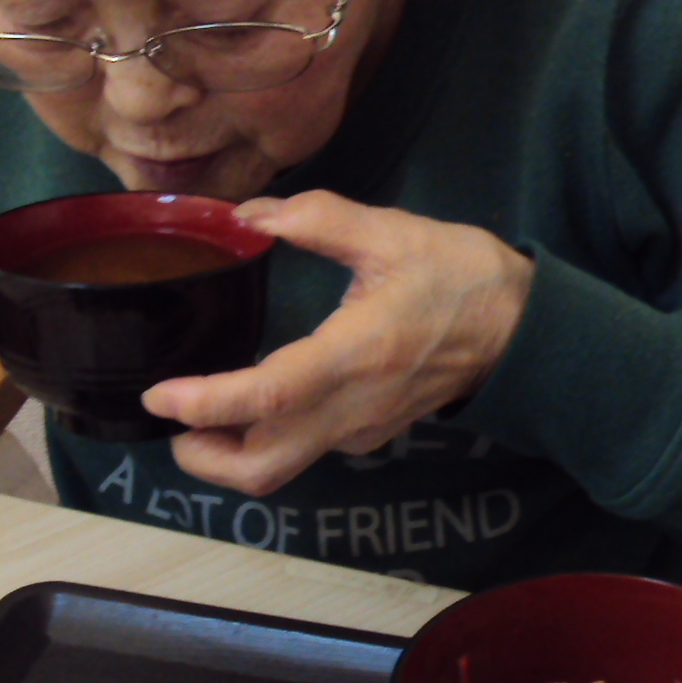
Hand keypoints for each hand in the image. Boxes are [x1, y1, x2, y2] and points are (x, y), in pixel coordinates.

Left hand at [142, 192, 532, 496]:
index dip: (206, 404)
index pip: (268, 396)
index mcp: (355, 355)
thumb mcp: (393, 232)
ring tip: (196, 415)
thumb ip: (317, 218)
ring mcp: (359, 429)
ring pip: (280, 468)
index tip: (160, 397)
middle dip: (203, 456)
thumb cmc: (460, 277)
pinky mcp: (366, 433)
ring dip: (227, 455)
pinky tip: (247, 402)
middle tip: (169, 420)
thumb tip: (247, 215)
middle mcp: (352, 408)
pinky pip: (303, 450)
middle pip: (263, 467)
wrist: (521, 330)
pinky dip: (262, 440)